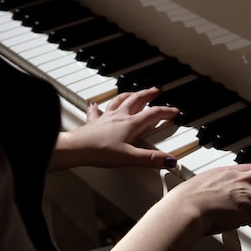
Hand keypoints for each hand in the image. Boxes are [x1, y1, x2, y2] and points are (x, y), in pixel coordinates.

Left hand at [50, 88, 179, 170]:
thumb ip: (151, 159)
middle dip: (149, 94)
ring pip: (120, 100)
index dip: (166, 112)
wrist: (75, 149)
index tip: (175, 111)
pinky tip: (95, 104)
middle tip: (157, 90)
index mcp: (130, 124)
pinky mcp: (93, 122)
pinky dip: (97, 106)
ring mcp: (105, 117)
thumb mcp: (129, 158)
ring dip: (129, 94)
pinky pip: (96, 110)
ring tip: (134, 92)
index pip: (153, 114)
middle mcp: (119, 116)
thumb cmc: (99, 152)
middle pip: (137, 100)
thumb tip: (169, 160)